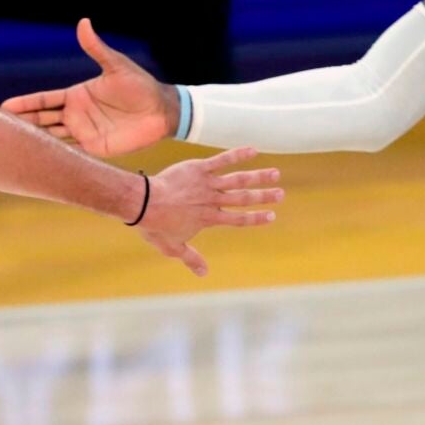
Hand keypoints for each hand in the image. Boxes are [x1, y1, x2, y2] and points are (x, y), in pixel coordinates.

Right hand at [3, 19, 175, 157]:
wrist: (161, 111)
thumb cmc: (140, 85)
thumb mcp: (116, 66)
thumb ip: (97, 48)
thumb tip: (83, 22)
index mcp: (77, 95)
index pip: (45, 100)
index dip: (26, 103)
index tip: (5, 105)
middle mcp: (76, 114)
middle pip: (42, 120)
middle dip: (22, 123)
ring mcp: (84, 132)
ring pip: (52, 137)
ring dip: (35, 140)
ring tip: (12, 145)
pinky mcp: (94, 148)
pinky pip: (71, 153)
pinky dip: (55, 156)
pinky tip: (40, 159)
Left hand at [135, 147, 281, 276]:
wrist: (143, 202)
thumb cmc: (155, 225)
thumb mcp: (172, 247)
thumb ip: (190, 258)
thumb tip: (204, 274)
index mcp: (209, 218)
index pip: (239, 219)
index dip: (256, 218)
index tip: (272, 216)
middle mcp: (213, 201)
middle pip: (244, 199)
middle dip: (264, 197)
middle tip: (281, 194)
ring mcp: (207, 184)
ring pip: (238, 179)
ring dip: (258, 176)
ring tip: (275, 173)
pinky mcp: (199, 168)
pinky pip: (221, 160)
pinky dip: (237, 155)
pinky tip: (253, 150)